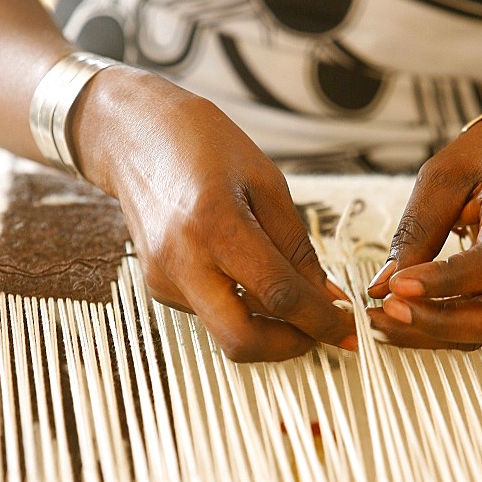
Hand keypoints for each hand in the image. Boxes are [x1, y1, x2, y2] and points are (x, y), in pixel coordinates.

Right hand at [74, 68, 355, 361]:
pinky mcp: (158, 286)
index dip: (321, 320)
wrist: (133, 135)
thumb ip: (296, 245)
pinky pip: (211, 313)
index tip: (348, 327)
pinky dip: (241, 307)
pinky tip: (249, 276)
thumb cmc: (201, 144)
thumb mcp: (266, 180)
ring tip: (290, 293)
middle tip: (319, 330)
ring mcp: (164, 279)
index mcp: (216, 225)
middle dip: (289, 346)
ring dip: (268, 326)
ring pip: (227, 331)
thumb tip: (324, 295)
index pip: (278, 295)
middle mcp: (183, 261)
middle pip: (242, 341)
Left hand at [367, 117, 481, 348]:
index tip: (397, 286)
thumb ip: (416, 231)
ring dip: (434, 334)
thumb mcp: (443, 176)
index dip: (446, 281)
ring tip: (381, 320)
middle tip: (387, 313)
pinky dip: (442, 329)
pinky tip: (403, 318)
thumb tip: (381, 287)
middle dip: (443, 325)